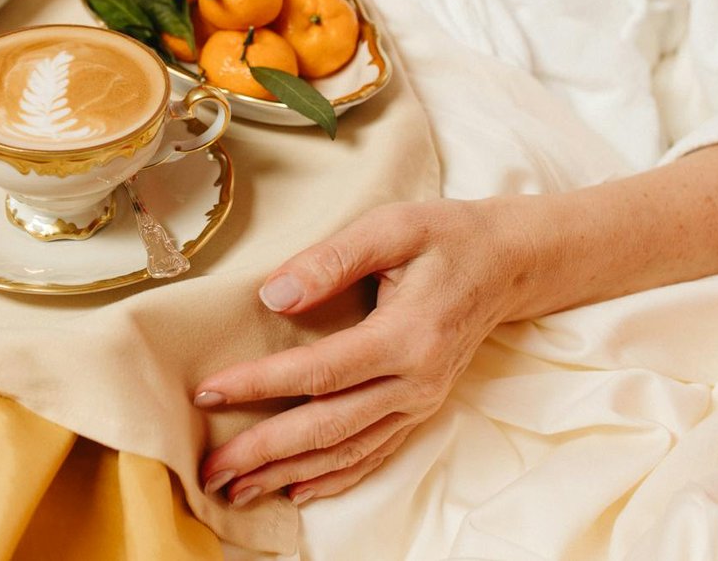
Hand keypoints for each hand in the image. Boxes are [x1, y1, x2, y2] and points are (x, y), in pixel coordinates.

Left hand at [192, 199, 530, 507]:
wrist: (509, 263)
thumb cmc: (446, 237)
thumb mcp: (391, 227)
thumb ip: (331, 259)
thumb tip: (273, 295)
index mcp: (406, 337)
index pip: (319, 371)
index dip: (260, 384)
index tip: (209, 392)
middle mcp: (415, 383)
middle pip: (328, 427)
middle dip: (264, 451)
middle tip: (211, 467)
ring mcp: (420, 403)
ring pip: (347, 450)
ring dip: (289, 473)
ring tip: (236, 488)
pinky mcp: (420, 408)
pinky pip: (373, 453)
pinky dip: (333, 477)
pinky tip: (297, 490)